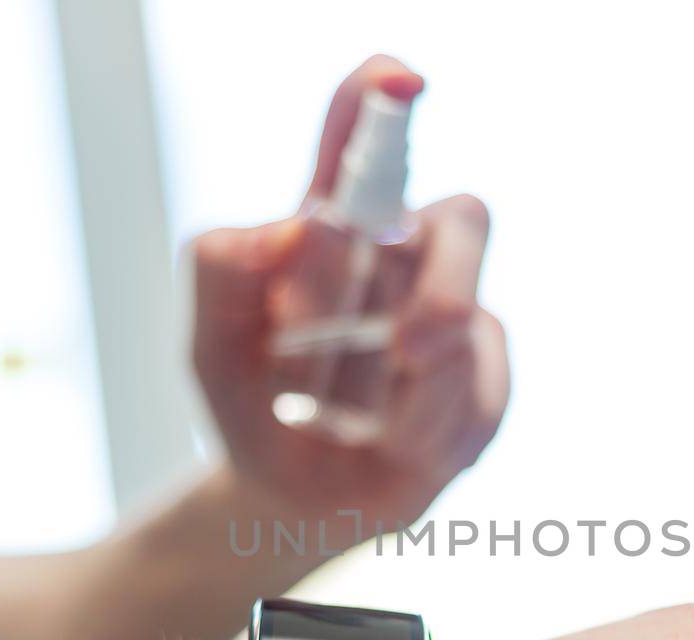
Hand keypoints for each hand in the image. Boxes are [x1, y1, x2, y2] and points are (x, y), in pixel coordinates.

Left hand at [189, 55, 508, 527]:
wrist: (291, 508)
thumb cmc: (254, 411)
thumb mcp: (211, 350)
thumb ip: (220, 276)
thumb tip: (288, 226)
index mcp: (334, 234)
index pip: (363, 145)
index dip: (383, 98)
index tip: (402, 78)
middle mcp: (404, 263)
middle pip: (464, 218)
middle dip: (450, 279)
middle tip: (411, 346)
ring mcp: (452, 324)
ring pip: (474, 318)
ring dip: (430, 382)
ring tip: (380, 427)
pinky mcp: (482, 383)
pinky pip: (481, 391)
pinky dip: (431, 429)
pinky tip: (397, 448)